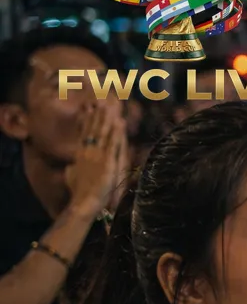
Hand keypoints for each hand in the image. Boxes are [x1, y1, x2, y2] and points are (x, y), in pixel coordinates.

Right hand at [63, 100, 126, 215]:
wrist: (84, 201)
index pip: (83, 133)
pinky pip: (113, 143)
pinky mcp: (107, 162)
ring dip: (105, 119)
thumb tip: (70, 166)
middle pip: (91, 130)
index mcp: (80, 155)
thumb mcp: (71, 178)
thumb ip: (71, 170)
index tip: (86, 109)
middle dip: (94, 115)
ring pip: (102, 133)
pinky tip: (119, 122)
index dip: (85, 120)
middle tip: (97, 102)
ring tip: (108, 107)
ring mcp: (97, 156)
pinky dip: (116, 132)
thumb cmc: (78, 193)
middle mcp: (88, 152)